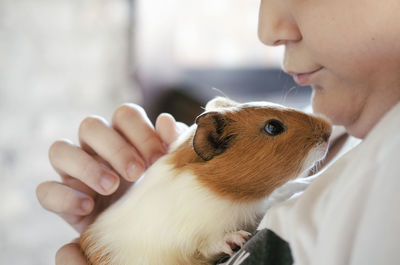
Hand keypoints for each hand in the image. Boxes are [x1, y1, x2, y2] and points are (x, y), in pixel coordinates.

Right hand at [36, 104, 186, 262]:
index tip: (159, 159)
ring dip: (86, 166)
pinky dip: (65, 197)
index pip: (125, 114)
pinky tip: (88, 207)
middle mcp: (94, 148)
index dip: (141, 132)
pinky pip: (46, 190)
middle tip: (136, 173)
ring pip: (59, 150)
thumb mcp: (167, 170)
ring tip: (111, 187)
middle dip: (115, 148)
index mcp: (123, 136)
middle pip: (90, 125)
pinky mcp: (60, 198)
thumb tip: (165, 121)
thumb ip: (170, 145)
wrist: (138, 231)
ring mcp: (73, 171)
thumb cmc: (154, 192)